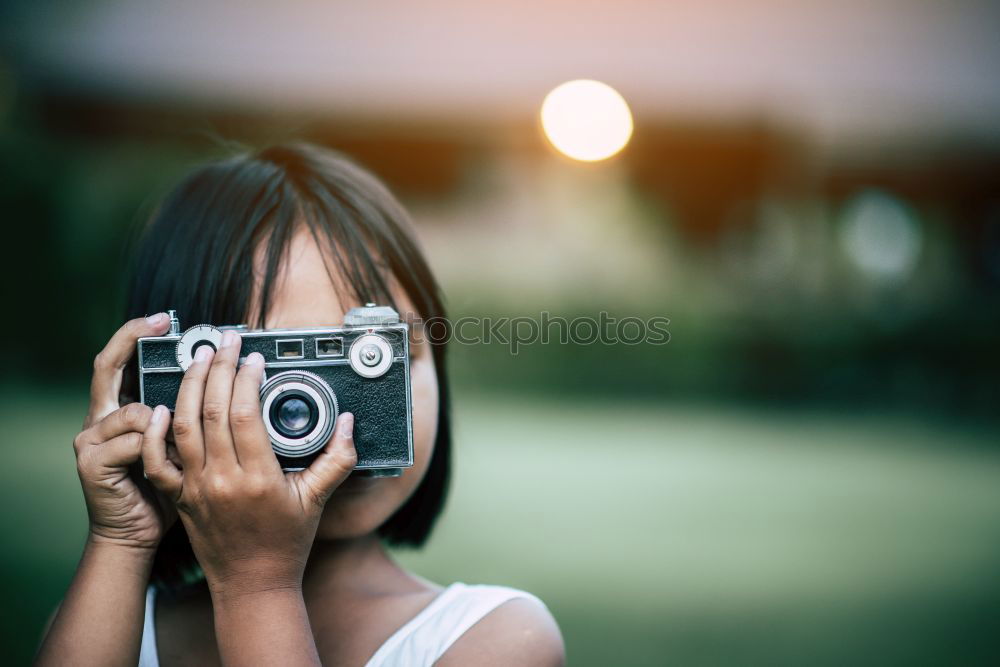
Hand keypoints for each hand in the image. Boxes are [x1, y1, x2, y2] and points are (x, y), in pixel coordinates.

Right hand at [74, 313, 175, 551]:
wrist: (136, 535)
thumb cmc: (164, 490)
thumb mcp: (180, 446)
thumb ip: (188, 418)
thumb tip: (230, 384)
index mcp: (121, 409)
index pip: (120, 360)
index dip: (135, 334)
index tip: (165, 319)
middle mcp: (100, 418)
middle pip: (107, 366)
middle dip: (133, 340)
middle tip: (166, 325)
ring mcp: (92, 440)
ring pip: (135, 410)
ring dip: (170, 420)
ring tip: (190, 440)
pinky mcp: (92, 464)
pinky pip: (134, 443)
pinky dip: (160, 448)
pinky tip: (173, 461)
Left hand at [141, 330, 356, 595]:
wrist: (252, 585)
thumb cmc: (287, 543)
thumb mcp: (318, 500)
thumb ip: (338, 459)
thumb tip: (348, 422)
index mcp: (258, 478)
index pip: (245, 414)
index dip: (247, 379)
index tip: (254, 358)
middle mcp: (222, 479)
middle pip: (211, 410)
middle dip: (217, 368)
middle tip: (225, 342)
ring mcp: (196, 487)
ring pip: (183, 425)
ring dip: (189, 386)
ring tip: (198, 358)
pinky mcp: (179, 496)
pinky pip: (157, 460)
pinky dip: (154, 432)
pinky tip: (161, 406)